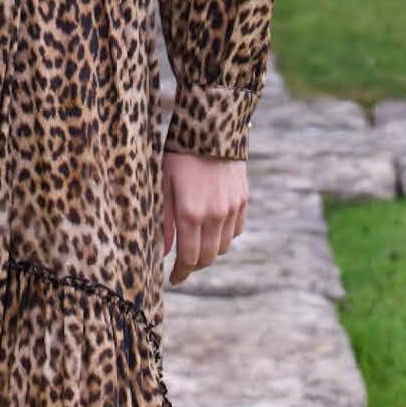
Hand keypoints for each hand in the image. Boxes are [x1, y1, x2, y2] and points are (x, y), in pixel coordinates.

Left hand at [161, 150, 247, 286]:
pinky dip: (224, 235)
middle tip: (183, 266)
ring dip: (209, 251)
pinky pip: (236, 230)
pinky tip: (213, 228)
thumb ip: (163, 220)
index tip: (173, 279)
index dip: (180, 273)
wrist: (211, 127)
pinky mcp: (243, 200)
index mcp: (189, 213)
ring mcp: (231, 209)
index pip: (188, 258)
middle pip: (207, 258)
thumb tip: (162, 252)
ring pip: (222, 246)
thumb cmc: (179, 154)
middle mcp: (214, 215)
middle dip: (194, 266)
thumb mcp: (163, 184)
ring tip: (196, 245)